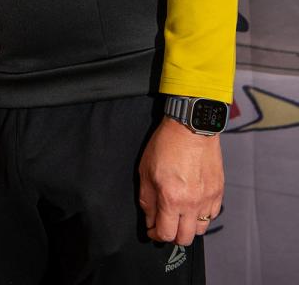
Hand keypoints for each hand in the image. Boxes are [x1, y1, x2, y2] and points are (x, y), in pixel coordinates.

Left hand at [138, 117, 223, 245]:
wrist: (191, 127)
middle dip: (172, 235)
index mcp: (171, 198)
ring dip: (188, 227)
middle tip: (165, 225)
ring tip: (180, 216)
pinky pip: (212, 215)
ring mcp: (207, 199)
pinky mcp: (218, 192)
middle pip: (184, 238)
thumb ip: (147, 199)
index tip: (152, 230)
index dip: (156, 235)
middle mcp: (191, 203)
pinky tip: (193, 206)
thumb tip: (150, 220)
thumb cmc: (167, 143)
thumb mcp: (146, 170)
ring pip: (199, 230)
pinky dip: (202, 216)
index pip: (165, 233)